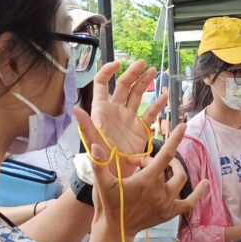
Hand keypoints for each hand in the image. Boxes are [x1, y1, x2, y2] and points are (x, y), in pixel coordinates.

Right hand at [76, 110, 208, 241]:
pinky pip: (189, 203)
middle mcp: (160, 191)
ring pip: (180, 180)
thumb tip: (95, 145)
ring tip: (167, 166)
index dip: (175, 139)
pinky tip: (205, 183)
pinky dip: (198, 193)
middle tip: (147, 162)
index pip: (165, 155)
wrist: (116, 230)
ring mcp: (167, 203)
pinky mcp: (170, 213)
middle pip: (171, 166)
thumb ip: (98, 163)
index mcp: (147, 180)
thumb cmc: (109, 205)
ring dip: (175, 170)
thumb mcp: (102, 183)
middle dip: (164, 159)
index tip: (183, 125)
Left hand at [89, 60, 166, 176]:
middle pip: (124, 86)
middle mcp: (115, 112)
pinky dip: (157, 105)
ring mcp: (128, 120)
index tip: (118, 64)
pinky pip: (149, 114)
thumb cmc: (101, 162)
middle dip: (133, 73)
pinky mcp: (140, 130)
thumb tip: (75, 109)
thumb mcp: (93, 143)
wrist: (116, 178)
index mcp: (101, 111)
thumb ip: (86, 127)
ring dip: (145, 83)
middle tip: (144, 64)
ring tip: (154, 72)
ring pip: (137, 96)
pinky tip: (165, 95)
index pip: (102, 84)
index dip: (108, 72)